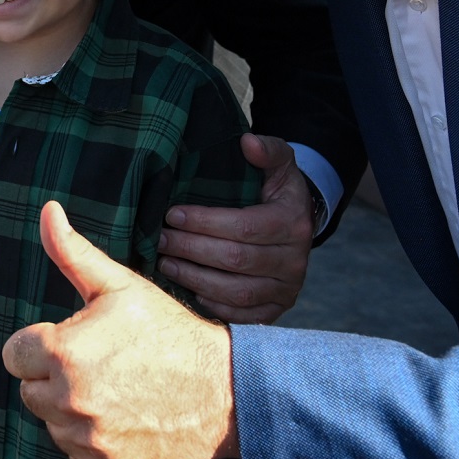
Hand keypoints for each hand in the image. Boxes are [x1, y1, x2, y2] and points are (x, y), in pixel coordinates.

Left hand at [2, 202, 236, 458]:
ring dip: (75, 413)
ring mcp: (89, 444)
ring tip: (118, 394)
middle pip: (32, 392)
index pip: (15, 355)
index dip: (42, 346)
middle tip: (102, 368)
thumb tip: (46, 210)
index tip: (75, 343)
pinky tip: (126, 423)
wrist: (226, 393)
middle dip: (56, 379)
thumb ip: (72, 252)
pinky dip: (95, 447)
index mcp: (63, 353)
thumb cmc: (168, 333)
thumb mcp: (120, 285)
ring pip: (55, 426)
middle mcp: (70, 402)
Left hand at [157, 133, 313, 323]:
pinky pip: (244, 316)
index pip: (244, 226)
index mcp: (293, 223)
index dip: (204, 222)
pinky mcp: (277, 309)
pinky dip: (214, 305)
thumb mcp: (279, 163)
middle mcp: (295, 261)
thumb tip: (247, 142)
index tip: (172, 214)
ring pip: (237, 292)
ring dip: (196, 278)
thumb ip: (268, 150)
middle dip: (192, 250)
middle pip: (236, 260)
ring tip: (165, 263)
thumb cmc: (277, 191)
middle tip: (160, 239)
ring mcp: (287, 289)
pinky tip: (189, 290)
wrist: (298, 223)